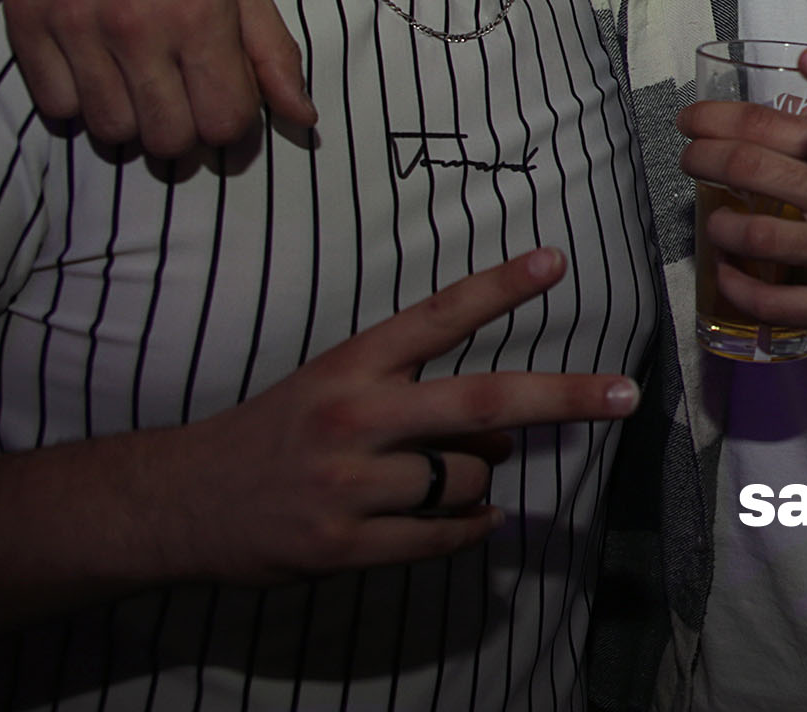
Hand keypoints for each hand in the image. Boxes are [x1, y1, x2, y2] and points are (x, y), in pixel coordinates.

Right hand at [3, 0, 315, 153]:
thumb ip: (272, 49)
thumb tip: (303, 118)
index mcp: (198, 11)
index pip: (224, 122)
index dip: (233, 123)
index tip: (227, 100)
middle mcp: (135, 26)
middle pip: (168, 139)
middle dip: (187, 130)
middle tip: (185, 98)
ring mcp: (74, 26)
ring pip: (111, 131)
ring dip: (134, 120)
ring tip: (141, 84)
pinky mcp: (26, 21)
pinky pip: (55, 106)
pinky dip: (80, 101)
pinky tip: (98, 69)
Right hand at [156, 248, 637, 584]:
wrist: (182, 502)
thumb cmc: (275, 433)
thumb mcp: (332, 387)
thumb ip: (413, 394)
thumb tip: (505, 435)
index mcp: (351, 366)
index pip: (436, 317)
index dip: (497, 287)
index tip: (556, 259)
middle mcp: (354, 418)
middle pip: (480, 404)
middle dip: (561, 397)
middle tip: (624, 394)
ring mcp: (349, 486)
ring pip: (466, 477)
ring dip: (482, 478)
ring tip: (453, 474)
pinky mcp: (344, 546)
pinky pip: (443, 535)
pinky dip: (470, 526)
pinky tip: (468, 517)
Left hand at [677, 98, 806, 341]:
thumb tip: (786, 117)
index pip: (771, 123)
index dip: (718, 119)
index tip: (691, 120)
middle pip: (754, 167)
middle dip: (704, 159)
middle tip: (689, 161)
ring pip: (759, 233)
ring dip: (720, 225)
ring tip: (714, 223)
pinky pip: (777, 299)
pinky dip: (738, 286)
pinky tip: (728, 276)